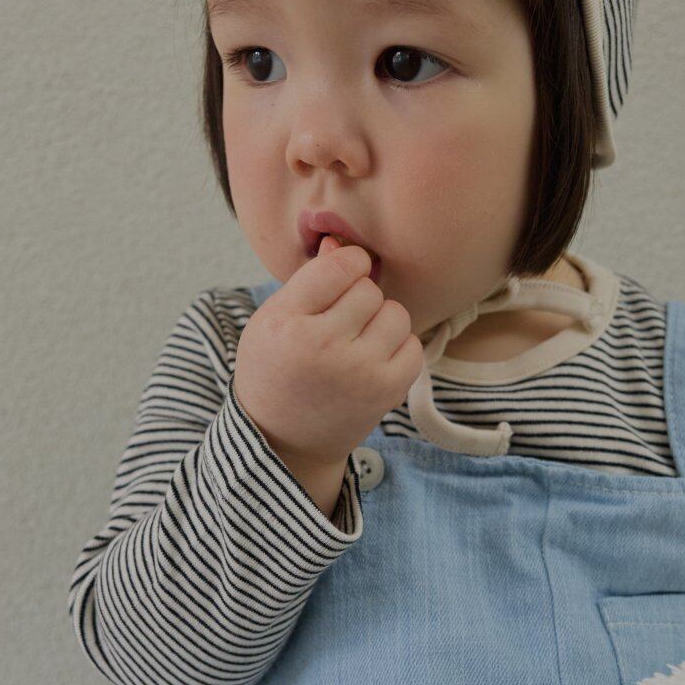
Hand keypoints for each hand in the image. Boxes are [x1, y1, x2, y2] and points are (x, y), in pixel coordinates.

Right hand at [233, 236, 423, 467]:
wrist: (283, 441)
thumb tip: (342, 244)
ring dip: (380, 322)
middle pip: (369, 289)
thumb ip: (308, 281)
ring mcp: (358, 371)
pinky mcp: (385, 391)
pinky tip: (373, 360)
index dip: (347, 265)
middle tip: (339, 324)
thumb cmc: (276, 371)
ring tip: (357, 341)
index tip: (342, 277)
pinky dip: (397, 349)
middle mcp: (322, 345)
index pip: (339, 266)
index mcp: (286, 322)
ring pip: (395, 313)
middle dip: (358, 299)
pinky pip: (412, 345)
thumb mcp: (272, 321)